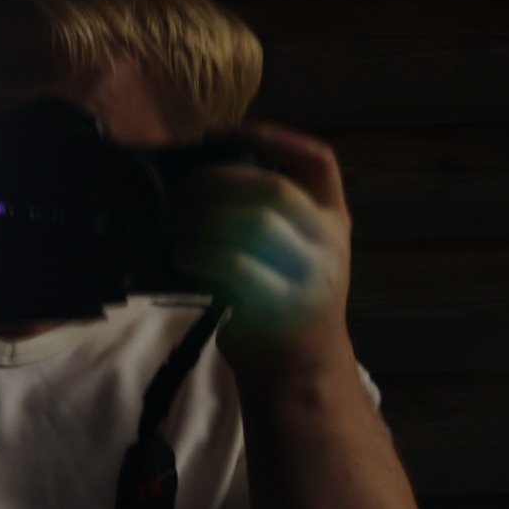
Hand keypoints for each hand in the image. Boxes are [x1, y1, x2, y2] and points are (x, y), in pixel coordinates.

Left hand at [167, 123, 353, 379]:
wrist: (301, 373)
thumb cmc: (281, 300)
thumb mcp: (292, 248)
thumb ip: (266, 210)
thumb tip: (199, 167)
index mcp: (334, 219)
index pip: (318, 161)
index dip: (271, 138)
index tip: (220, 134)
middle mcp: (330, 243)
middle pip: (276, 188)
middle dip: (219, 180)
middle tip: (181, 188)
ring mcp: (311, 276)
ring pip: (256, 223)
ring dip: (204, 217)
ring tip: (175, 223)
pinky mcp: (284, 308)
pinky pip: (237, 267)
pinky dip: (200, 254)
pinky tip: (181, 255)